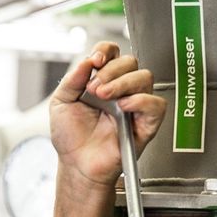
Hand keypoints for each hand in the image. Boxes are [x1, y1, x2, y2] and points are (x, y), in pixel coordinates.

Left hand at [49, 42, 165, 188]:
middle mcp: (121, 90)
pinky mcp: (145, 124)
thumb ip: (71, 80)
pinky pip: (156, 105)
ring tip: (104, 97)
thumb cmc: (71, 138)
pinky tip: (123, 107)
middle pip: (130, 61)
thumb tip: (85, 62)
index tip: (94, 61)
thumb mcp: (60, 103)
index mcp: (102, 81)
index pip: (113, 52)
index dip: (106, 51)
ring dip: (123, 83)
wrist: (77, 165)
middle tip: (95, 89)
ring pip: (145, 77)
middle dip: (111, 71)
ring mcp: (135, 106)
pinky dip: (141, 101)